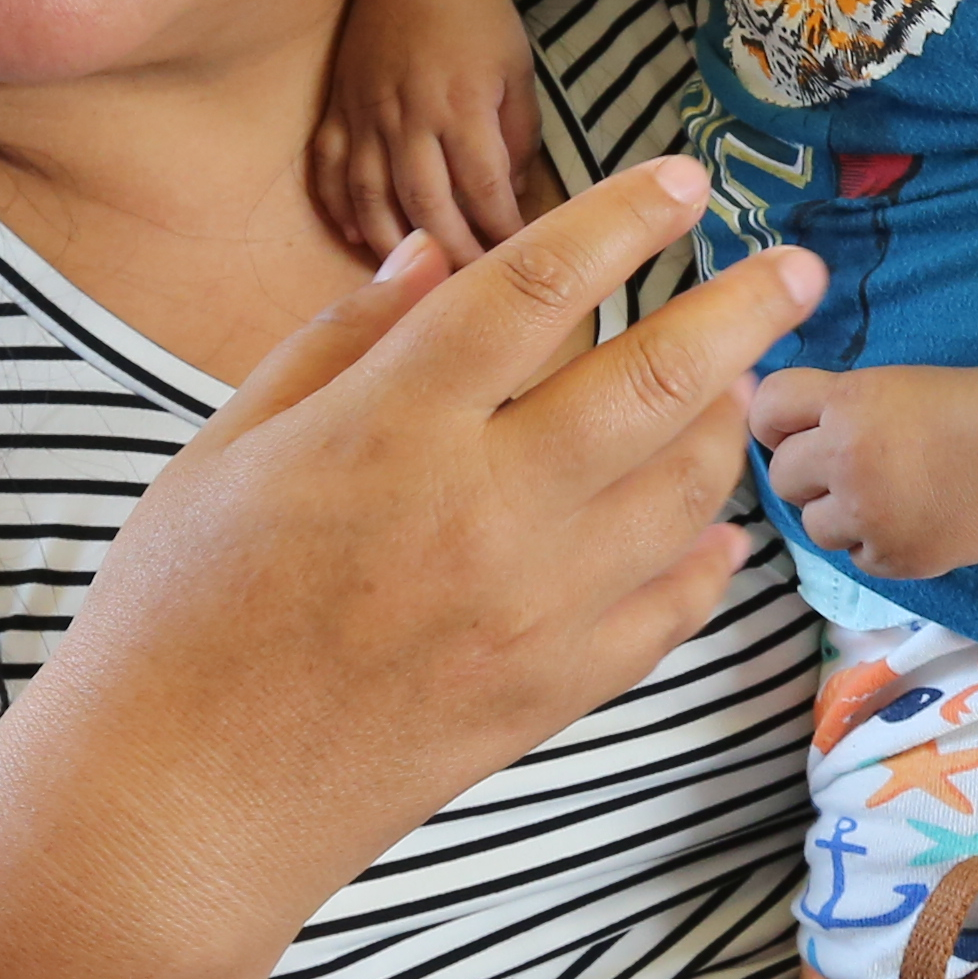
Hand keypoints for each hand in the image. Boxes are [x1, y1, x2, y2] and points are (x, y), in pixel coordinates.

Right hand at [59, 164, 814, 947]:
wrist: (185, 799)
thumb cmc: (178, 612)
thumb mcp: (225, 449)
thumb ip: (337, 342)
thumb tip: (429, 251)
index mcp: (390, 430)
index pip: (534, 288)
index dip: (622, 219)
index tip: (685, 179)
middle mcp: (482, 509)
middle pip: (652, 383)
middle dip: (742, 312)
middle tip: (798, 270)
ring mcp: (532, 609)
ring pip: (681, 492)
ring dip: (725, 427)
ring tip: (740, 387)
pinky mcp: (553, 691)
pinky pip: (667, 609)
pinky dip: (705, 557)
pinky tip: (715, 527)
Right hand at [315, 0, 549, 264]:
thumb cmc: (480, 19)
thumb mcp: (518, 77)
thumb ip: (517, 143)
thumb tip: (512, 206)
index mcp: (462, 104)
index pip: (484, 190)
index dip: (501, 236)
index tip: (520, 268)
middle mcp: (407, 113)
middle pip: (425, 206)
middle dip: (452, 256)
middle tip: (475, 292)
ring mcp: (363, 112)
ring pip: (370, 198)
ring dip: (394, 248)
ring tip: (419, 282)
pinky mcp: (336, 108)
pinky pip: (328, 171)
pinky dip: (340, 210)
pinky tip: (359, 240)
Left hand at [749, 362, 977, 581]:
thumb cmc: (970, 406)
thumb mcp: (892, 385)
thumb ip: (837, 406)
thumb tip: (790, 432)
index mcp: (847, 402)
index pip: (768, 410)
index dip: (778, 421)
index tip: (796, 429)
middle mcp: (845, 458)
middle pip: (783, 476)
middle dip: (808, 472)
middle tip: (846, 467)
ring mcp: (867, 514)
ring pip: (812, 525)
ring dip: (836, 514)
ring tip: (880, 498)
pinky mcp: (892, 558)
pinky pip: (855, 556)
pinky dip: (874, 543)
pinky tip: (908, 520)